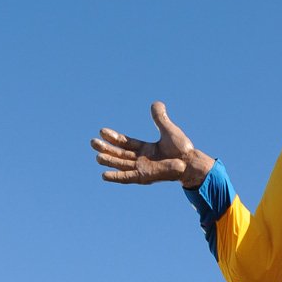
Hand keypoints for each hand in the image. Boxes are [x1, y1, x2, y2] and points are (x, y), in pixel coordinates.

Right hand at [91, 102, 213, 186]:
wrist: (190, 162)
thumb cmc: (182, 148)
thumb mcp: (168, 129)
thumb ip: (160, 118)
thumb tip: (156, 103)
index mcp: (146, 149)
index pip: (126, 143)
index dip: (114, 138)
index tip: (102, 131)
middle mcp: (142, 159)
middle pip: (120, 154)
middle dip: (106, 149)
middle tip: (92, 142)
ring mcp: (142, 169)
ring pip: (121, 165)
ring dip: (109, 161)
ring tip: (96, 157)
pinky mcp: (144, 177)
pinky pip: (127, 177)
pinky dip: (116, 177)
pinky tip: (104, 176)